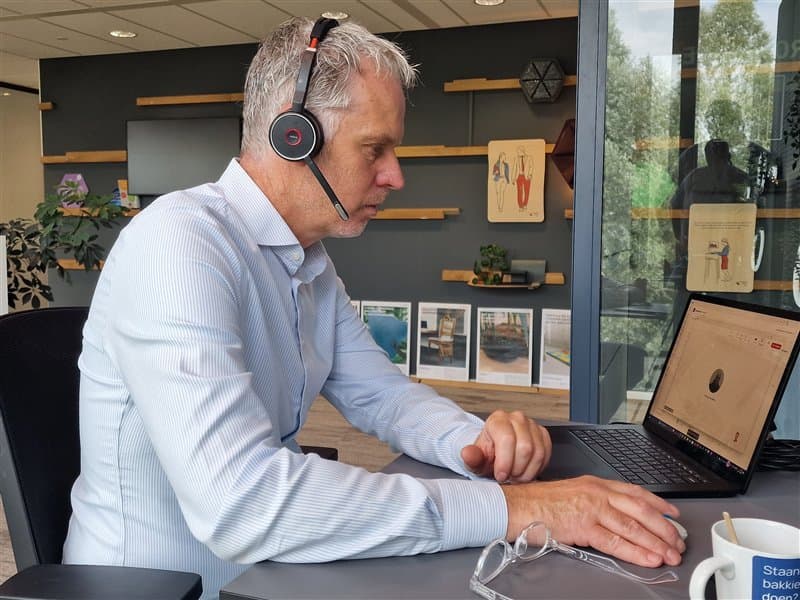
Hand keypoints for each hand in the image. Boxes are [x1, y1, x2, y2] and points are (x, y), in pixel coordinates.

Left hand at [461, 410, 551, 482]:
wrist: (496, 452)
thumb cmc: (487, 455)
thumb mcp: (476, 459)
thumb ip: (472, 457)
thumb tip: (467, 454)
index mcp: (498, 420)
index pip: (507, 439)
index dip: (505, 462)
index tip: (500, 475)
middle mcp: (516, 418)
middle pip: (525, 447)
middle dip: (517, 469)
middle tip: (509, 477)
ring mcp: (531, 425)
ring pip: (538, 452)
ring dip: (528, 471)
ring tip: (516, 475)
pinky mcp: (543, 434)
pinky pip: (546, 453)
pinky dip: (537, 468)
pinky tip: (526, 470)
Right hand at [501, 475, 685, 567]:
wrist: (518, 506)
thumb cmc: (539, 503)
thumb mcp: (573, 493)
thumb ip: (595, 502)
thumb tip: (617, 518)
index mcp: (596, 484)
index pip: (636, 492)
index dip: (658, 504)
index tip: (673, 514)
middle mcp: (597, 493)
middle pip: (640, 510)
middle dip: (663, 528)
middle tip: (678, 542)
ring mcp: (591, 508)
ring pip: (632, 527)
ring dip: (655, 543)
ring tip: (670, 555)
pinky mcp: (583, 526)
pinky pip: (616, 541)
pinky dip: (636, 552)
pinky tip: (649, 559)